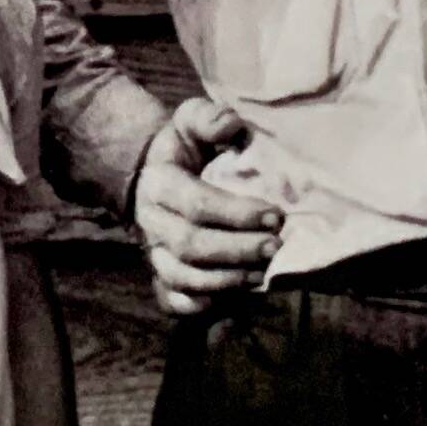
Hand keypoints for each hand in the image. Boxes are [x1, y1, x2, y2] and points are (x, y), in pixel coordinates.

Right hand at [130, 95, 285, 316]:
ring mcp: (153, 253)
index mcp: (159, 184)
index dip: (237, 214)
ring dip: (227, 280)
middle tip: (276, 246)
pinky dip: (200, 306)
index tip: (275, 215)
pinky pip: (173, 301)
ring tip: (263, 273)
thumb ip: (209, 119)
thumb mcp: (191, 122)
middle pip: (191, 245)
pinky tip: (231, 299)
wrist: (152, 175)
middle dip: (238, 250)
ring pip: (183, 277)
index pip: (196, 204)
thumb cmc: (184, 149)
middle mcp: (150, 222)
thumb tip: (232, 128)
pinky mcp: (159, 276)